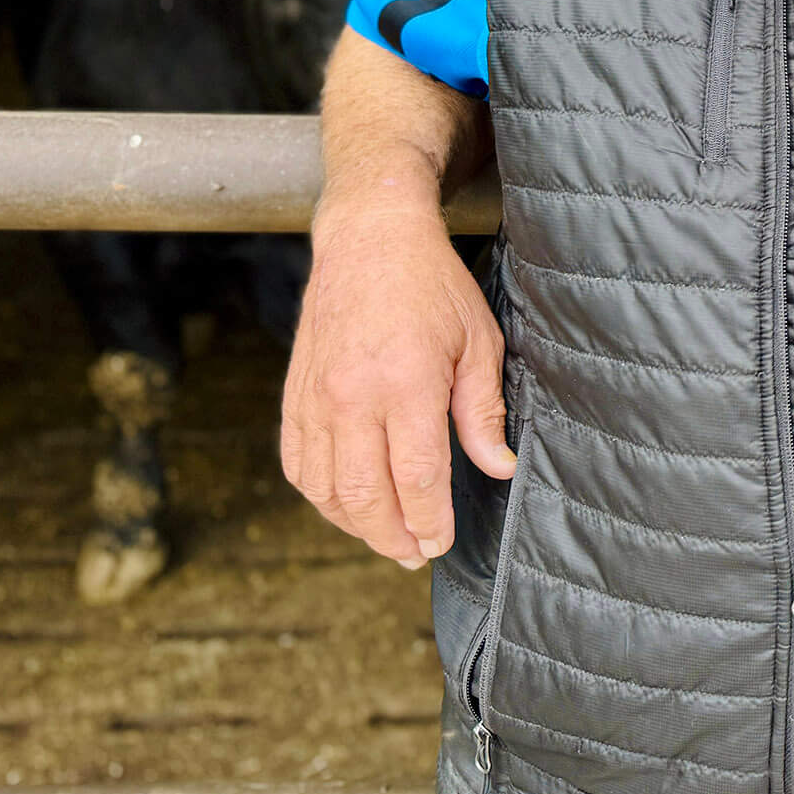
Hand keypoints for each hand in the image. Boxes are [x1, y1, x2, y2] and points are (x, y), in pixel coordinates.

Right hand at [280, 205, 513, 567]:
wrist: (369, 239)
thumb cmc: (433, 287)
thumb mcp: (479, 341)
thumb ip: (484, 411)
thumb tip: (499, 468)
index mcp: (405, 384)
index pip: (416, 478)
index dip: (430, 520)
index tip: (442, 542)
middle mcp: (352, 397)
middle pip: (365, 495)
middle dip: (393, 536)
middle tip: (417, 554)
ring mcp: (316, 398)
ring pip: (324, 488)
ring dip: (355, 524)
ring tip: (387, 537)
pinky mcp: (294, 394)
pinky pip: (298, 463)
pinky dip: (319, 495)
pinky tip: (344, 505)